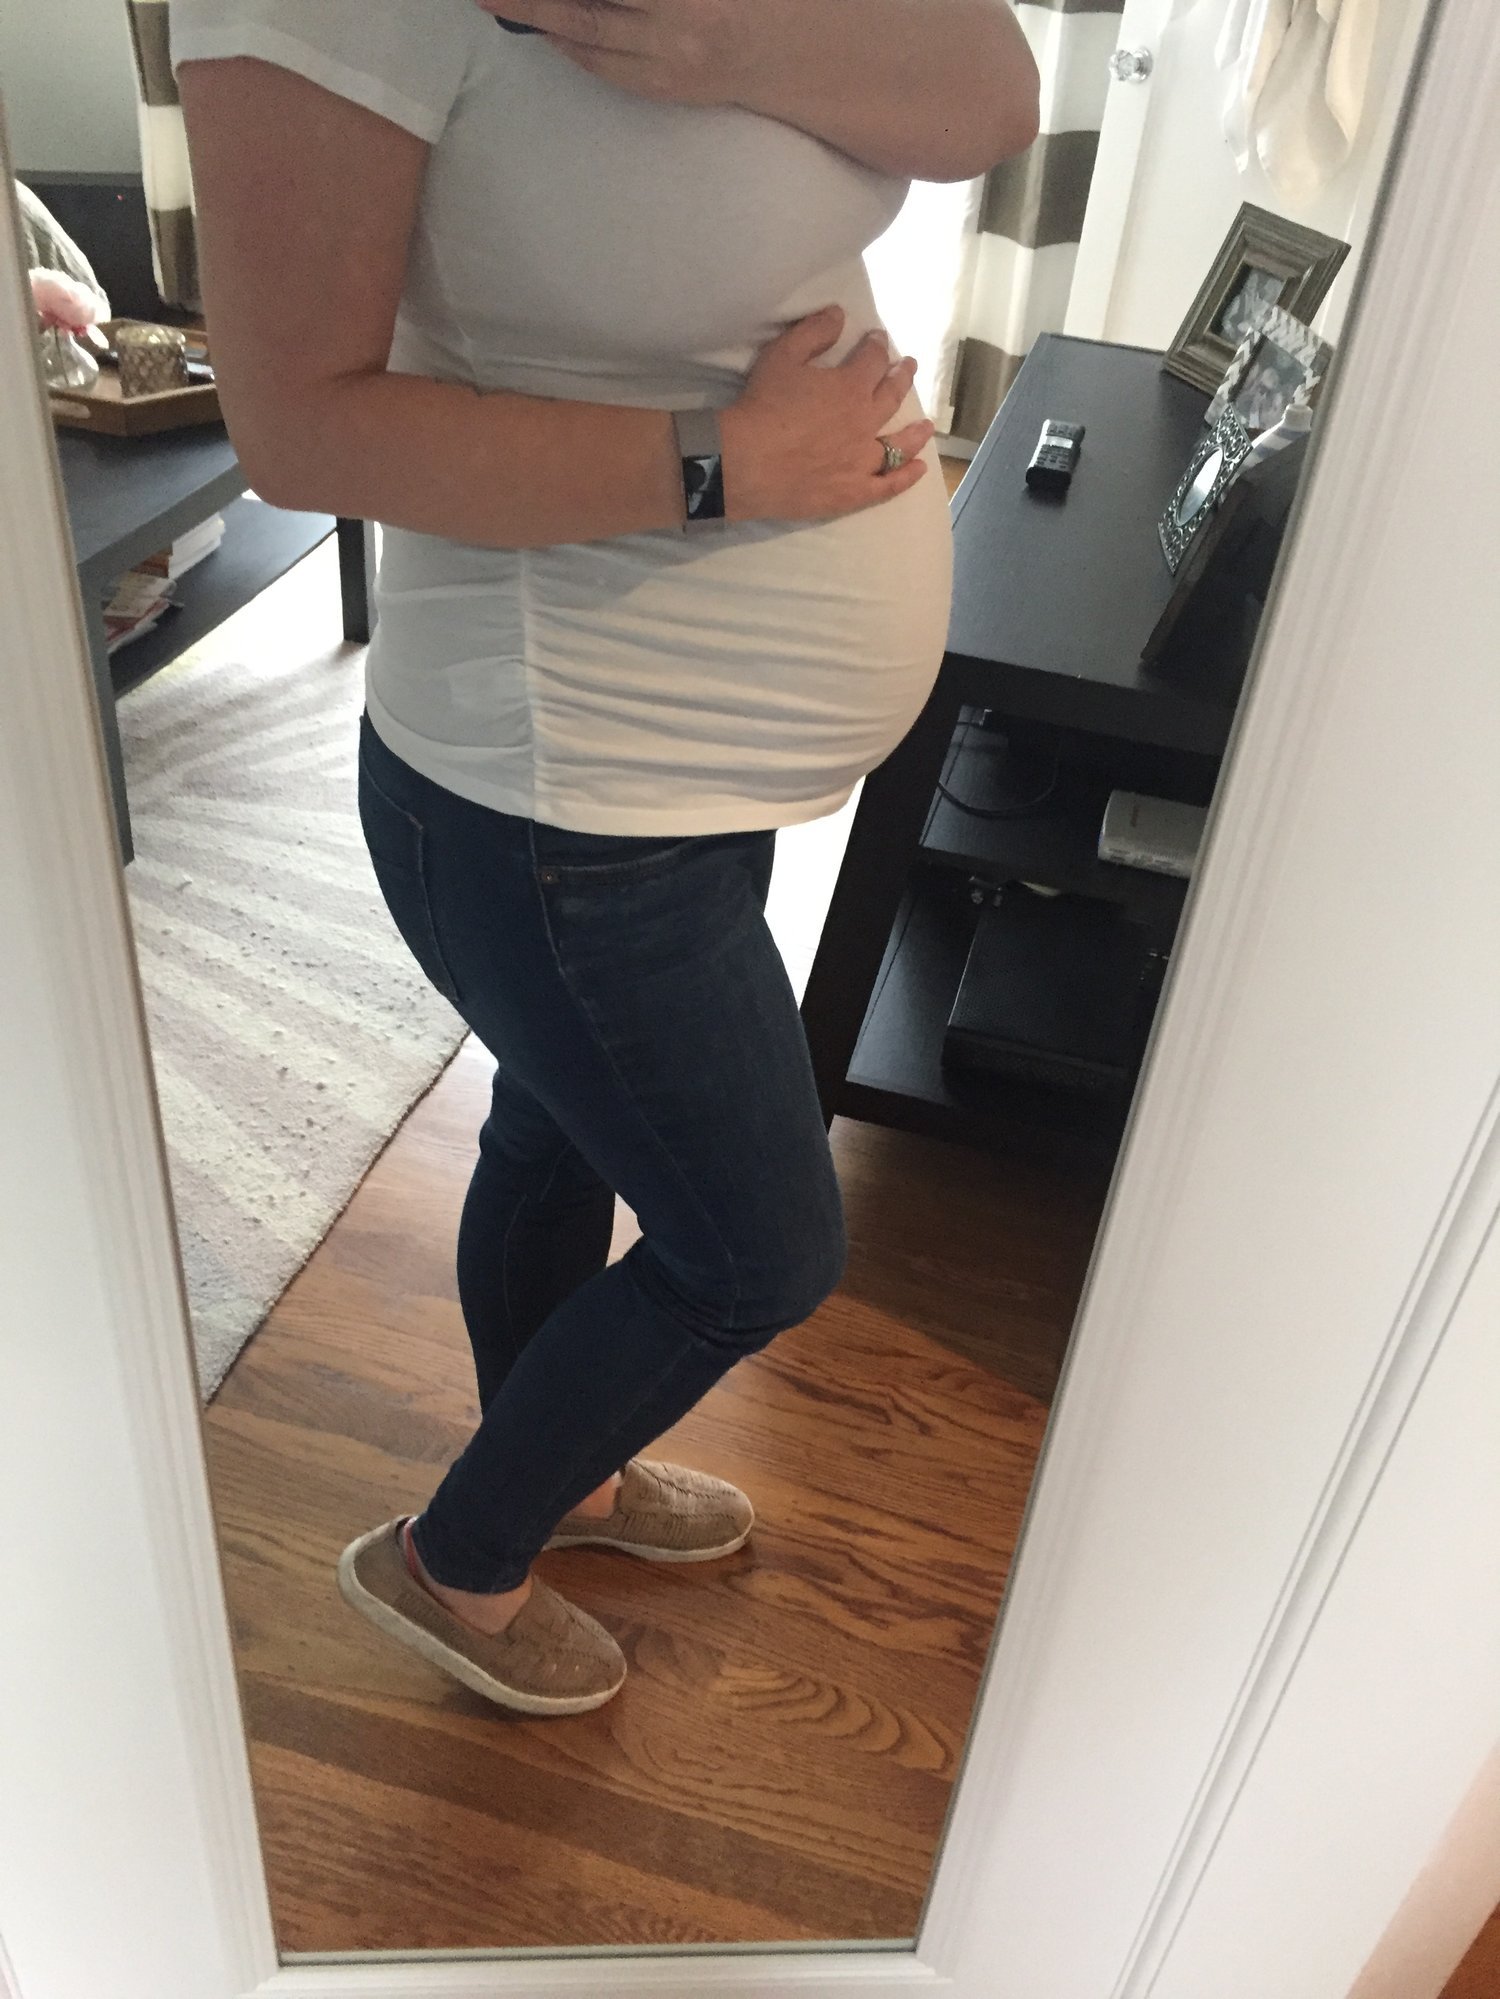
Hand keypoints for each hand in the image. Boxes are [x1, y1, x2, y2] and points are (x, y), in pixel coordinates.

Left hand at [474, 0, 765, 104]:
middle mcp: (677, 29)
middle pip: (584, 11)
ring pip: (586, 40)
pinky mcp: (665, 88)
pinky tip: (544, 24)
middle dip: (530, 1)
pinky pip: (603, 66)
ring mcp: (669, 65)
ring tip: (499, 0)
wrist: (788, 48)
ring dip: (538, 17)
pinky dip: (568, 41)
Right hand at [720, 306, 935, 524]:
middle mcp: (865, 421)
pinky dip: (907, 477)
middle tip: (907, 367)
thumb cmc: (763, 405)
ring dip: (915, 432)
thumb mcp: (782, 355)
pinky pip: (888, 485)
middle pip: (892, 396)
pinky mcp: (854, 492)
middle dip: (902, 377)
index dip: (877, 346)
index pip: (873, 360)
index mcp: (850, 386)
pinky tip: (920, 469)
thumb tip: (839, 314)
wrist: (747, 461)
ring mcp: (862, 459)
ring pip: (899, 444)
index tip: (878, 339)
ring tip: (927, 425)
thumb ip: (813, 332)